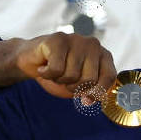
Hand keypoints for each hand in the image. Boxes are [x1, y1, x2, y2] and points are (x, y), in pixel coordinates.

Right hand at [0, 33, 117, 97]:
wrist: (31, 60)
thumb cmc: (60, 74)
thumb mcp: (80, 86)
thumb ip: (93, 91)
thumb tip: (96, 99)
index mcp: (104, 55)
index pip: (109, 76)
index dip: (98, 92)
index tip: (87, 101)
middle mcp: (94, 45)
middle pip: (90, 79)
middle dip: (74, 87)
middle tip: (65, 80)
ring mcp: (77, 39)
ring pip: (72, 75)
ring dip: (59, 79)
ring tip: (55, 70)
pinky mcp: (58, 38)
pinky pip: (56, 69)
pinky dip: (47, 74)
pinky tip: (44, 66)